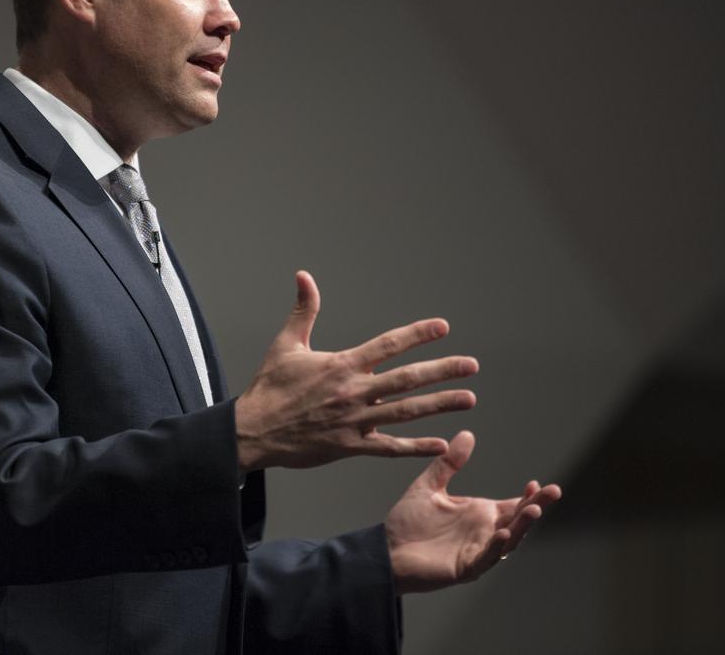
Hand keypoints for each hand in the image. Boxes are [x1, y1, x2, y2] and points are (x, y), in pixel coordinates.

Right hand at [234, 271, 477, 471]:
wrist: (253, 431)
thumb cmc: (269, 387)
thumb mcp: (286, 344)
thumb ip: (303, 310)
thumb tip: (304, 276)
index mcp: (341, 365)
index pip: (387, 345)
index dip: (417, 334)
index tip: (443, 327)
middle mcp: (353, 392)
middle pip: (406, 380)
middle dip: (442, 371)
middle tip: (471, 366)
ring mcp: (355, 421)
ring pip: (406, 412)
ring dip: (440, 405)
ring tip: (468, 399)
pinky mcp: (351, 446)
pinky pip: (389, 448)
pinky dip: (416, 447)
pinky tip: (441, 444)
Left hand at [384, 430, 560, 594]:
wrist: (386, 550)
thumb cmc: (407, 521)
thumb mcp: (430, 486)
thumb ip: (449, 463)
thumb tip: (467, 434)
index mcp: (478, 513)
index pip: (512, 504)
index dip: (528, 496)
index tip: (538, 483)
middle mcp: (483, 532)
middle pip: (517, 520)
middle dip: (536, 506)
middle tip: (553, 492)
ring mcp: (476, 550)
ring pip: (508, 540)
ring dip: (522, 526)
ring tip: (533, 510)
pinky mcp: (464, 567)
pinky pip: (485, 558)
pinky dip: (496, 548)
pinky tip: (502, 535)